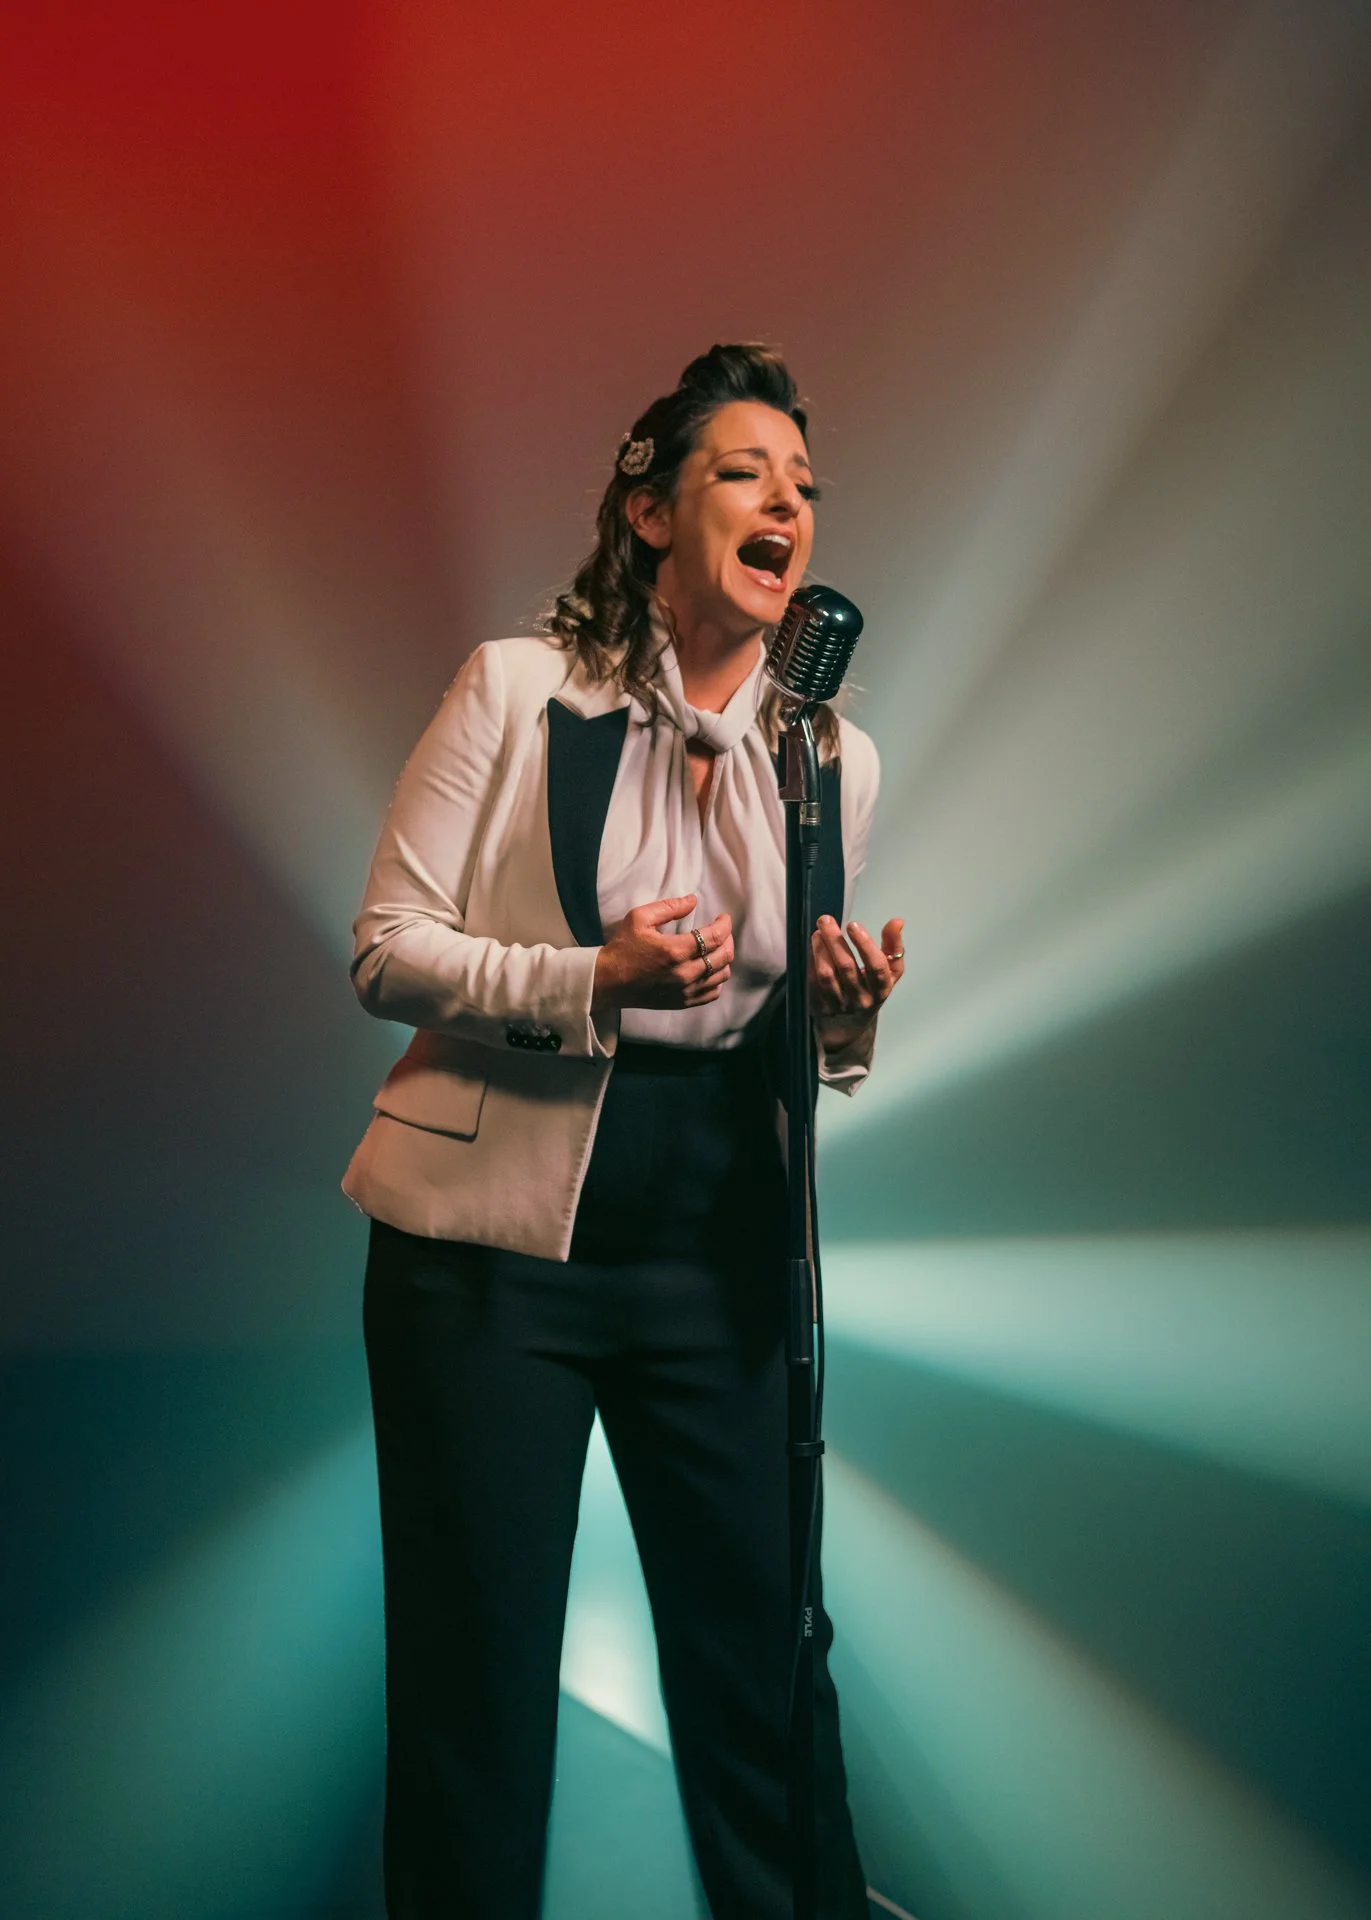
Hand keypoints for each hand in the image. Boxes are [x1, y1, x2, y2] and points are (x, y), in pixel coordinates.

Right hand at [592, 894, 733, 1011]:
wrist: (608, 982)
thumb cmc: (622, 948)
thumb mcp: (639, 918)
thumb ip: (669, 907)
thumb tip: (693, 900)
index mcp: (675, 950)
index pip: (715, 937)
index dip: (725, 924)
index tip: (723, 917)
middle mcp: (685, 973)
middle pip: (724, 956)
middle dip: (728, 939)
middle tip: (721, 931)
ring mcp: (685, 990)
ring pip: (722, 975)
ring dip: (724, 959)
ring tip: (716, 949)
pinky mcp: (682, 1002)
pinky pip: (712, 993)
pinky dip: (717, 980)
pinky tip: (710, 970)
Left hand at [809, 915, 904, 1028]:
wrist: (849, 1026)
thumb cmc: (871, 991)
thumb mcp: (889, 973)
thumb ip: (894, 946)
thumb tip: (897, 921)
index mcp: (881, 989)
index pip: (876, 966)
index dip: (864, 944)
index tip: (853, 925)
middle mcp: (861, 999)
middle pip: (847, 967)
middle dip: (835, 940)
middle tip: (826, 920)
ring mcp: (839, 1005)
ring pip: (827, 975)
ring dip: (820, 950)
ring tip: (817, 933)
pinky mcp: (820, 1007)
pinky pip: (813, 982)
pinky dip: (811, 962)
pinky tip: (811, 948)